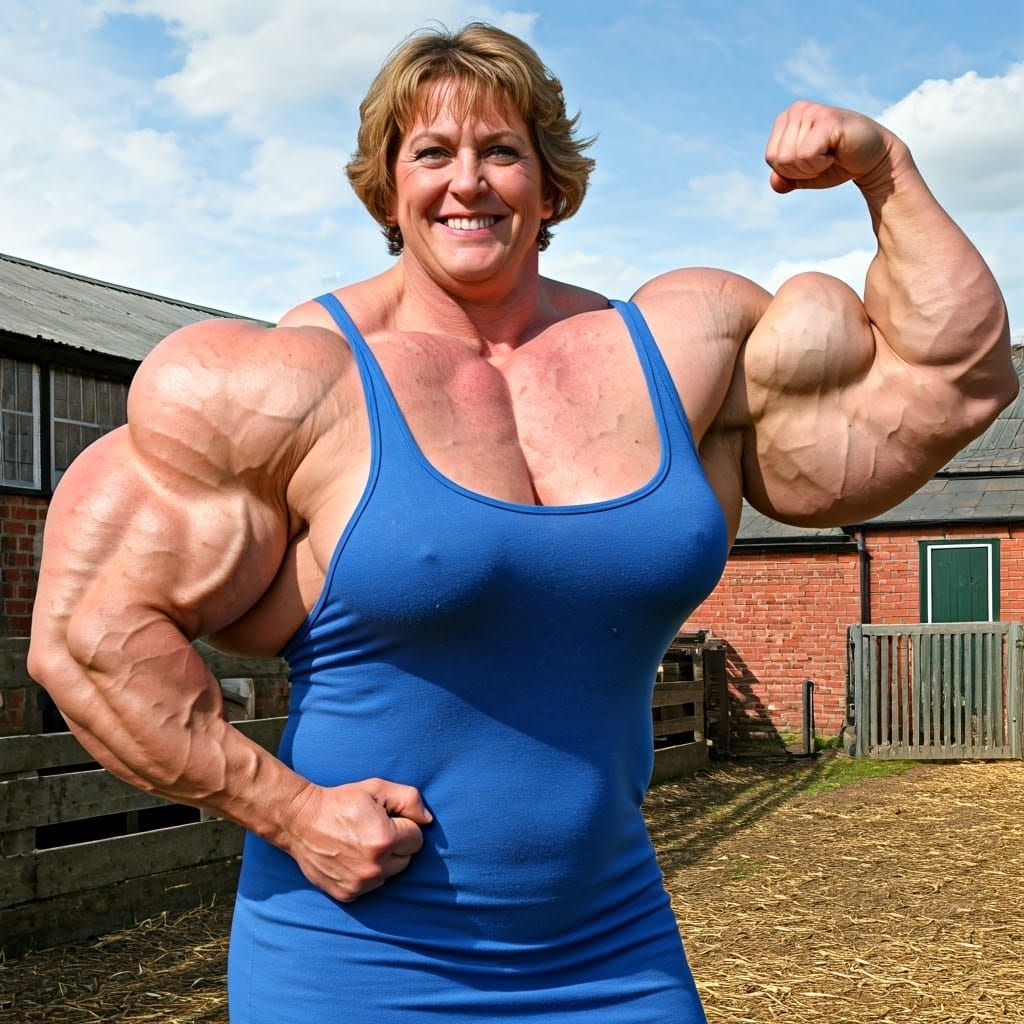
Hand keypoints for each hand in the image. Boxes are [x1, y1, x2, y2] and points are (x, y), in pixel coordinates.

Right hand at [283, 778, 432, 901]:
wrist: (301, 821)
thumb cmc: (341, 801)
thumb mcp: (377, 788)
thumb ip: (409, 800)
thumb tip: (428, 820)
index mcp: (384, 840)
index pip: (417, 838)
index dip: (404, 825)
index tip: (385, 818)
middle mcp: (374, 867)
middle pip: (406, 859)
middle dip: (396, 845)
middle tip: (373, 830)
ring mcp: (360, 884)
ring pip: (390, 874)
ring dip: (382, 861)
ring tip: (360, 843)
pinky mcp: (348, 895)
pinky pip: (371, 887)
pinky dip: (366, 874)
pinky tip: (351, 858)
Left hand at [765, 101, 898, 195]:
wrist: (873, 159)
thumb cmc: (837, 164)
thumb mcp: (804, 175)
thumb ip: (784, 179)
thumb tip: (775, 183)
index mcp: (786, 119)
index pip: (771, 157)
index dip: (790, 170)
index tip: (813, 160)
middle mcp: (797, 109)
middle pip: (779, 159)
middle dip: (800, 170)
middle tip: (823, 158)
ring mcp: (812, 111)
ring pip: (790, 158)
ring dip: (812, 167)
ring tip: (830, 153)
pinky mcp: (827, 119)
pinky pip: (805, 156)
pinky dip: (819, 164)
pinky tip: (836, 152)